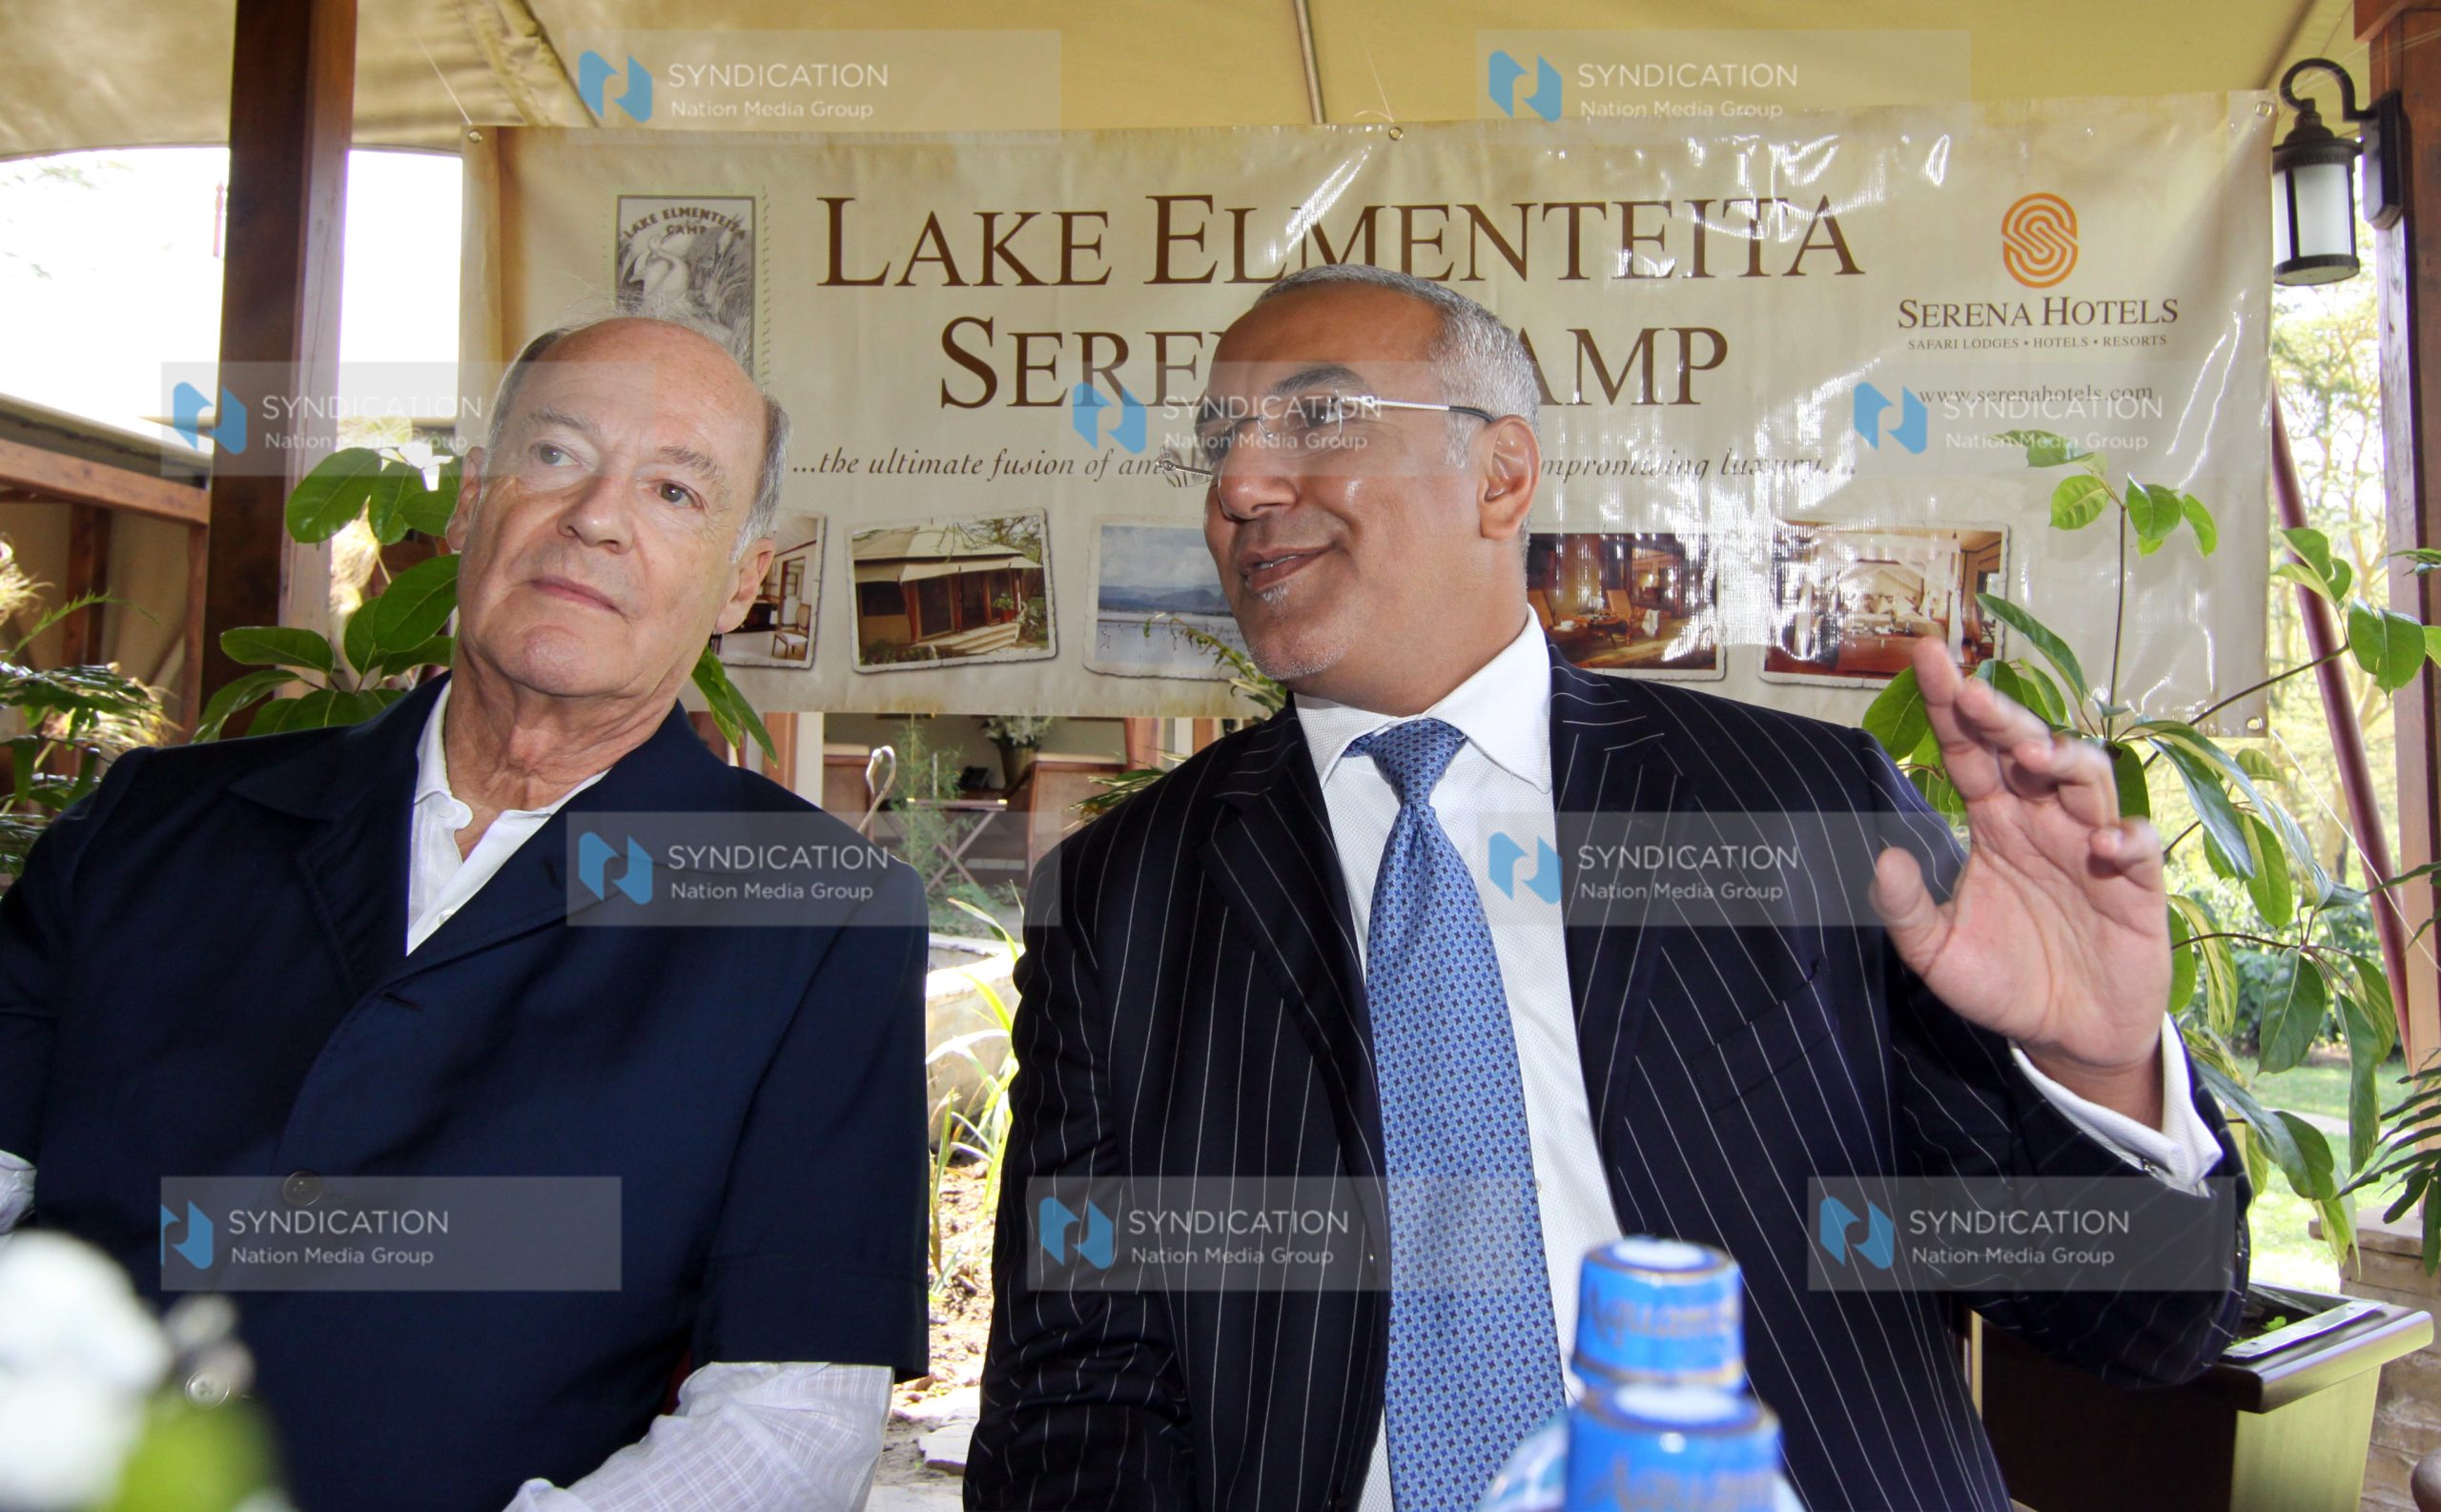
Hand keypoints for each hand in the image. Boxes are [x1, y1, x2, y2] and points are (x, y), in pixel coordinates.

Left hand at [1870, 637, 2169, 1126]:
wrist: (2068, 1035)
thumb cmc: (2005, 981)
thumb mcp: (1936, 953)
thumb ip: (1904, 910)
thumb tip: (1882, 858)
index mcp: (1994, 824)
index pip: (1970, 753)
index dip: (1951, 706)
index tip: (1926, 657)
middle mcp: (2042, 822)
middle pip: (2027, 749)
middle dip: (2002, 716)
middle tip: (1973, 694)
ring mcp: (2091, 847)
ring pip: (2086, 779)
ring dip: (2061, 759)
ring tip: (2029, 757)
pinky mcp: (2135, 887)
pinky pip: (2136, 847)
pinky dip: (2122, 838)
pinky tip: (2097, 847)